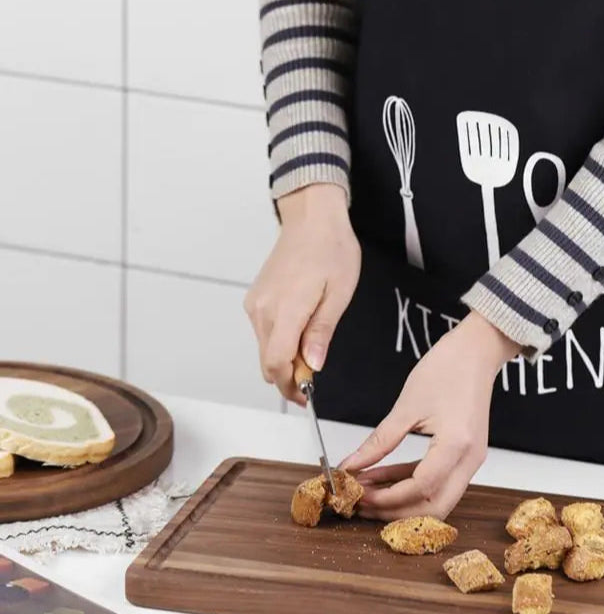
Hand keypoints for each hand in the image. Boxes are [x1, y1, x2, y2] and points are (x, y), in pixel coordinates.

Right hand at [245, 184, 360, 404]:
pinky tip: (299, 334)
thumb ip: (321, 332)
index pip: (276, 364)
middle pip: (267, 362)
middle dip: (289, 378)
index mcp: (286, 310)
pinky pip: (263, 333)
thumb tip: (312, 364)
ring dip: (284, 360)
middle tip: (314, 379)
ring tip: (311, 353)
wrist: (311, 218)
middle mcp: (263, 309)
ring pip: (264, 349)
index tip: (308, 395)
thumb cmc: (331, 249)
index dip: (291, 386)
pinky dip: (278, 342)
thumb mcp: (338, 293)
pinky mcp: (255, 299)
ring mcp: (256, 304)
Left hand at [342, 311, 520, 519]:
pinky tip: (382, 477)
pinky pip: (438, 481)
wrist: (476, 351)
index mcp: (456, 444)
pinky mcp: (465, 455)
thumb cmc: (447, 368)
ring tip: (366, 491)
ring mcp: (470, 460)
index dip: (387, 497)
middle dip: (395, 511)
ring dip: (401, 500)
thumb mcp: (406, 406)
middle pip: (434, 507)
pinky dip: (410, 484)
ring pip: (436, 499)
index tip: (358, 494)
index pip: (420, 488)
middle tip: (361, 504)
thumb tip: (352, 464)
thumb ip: (379, 441)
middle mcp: (469, 460)